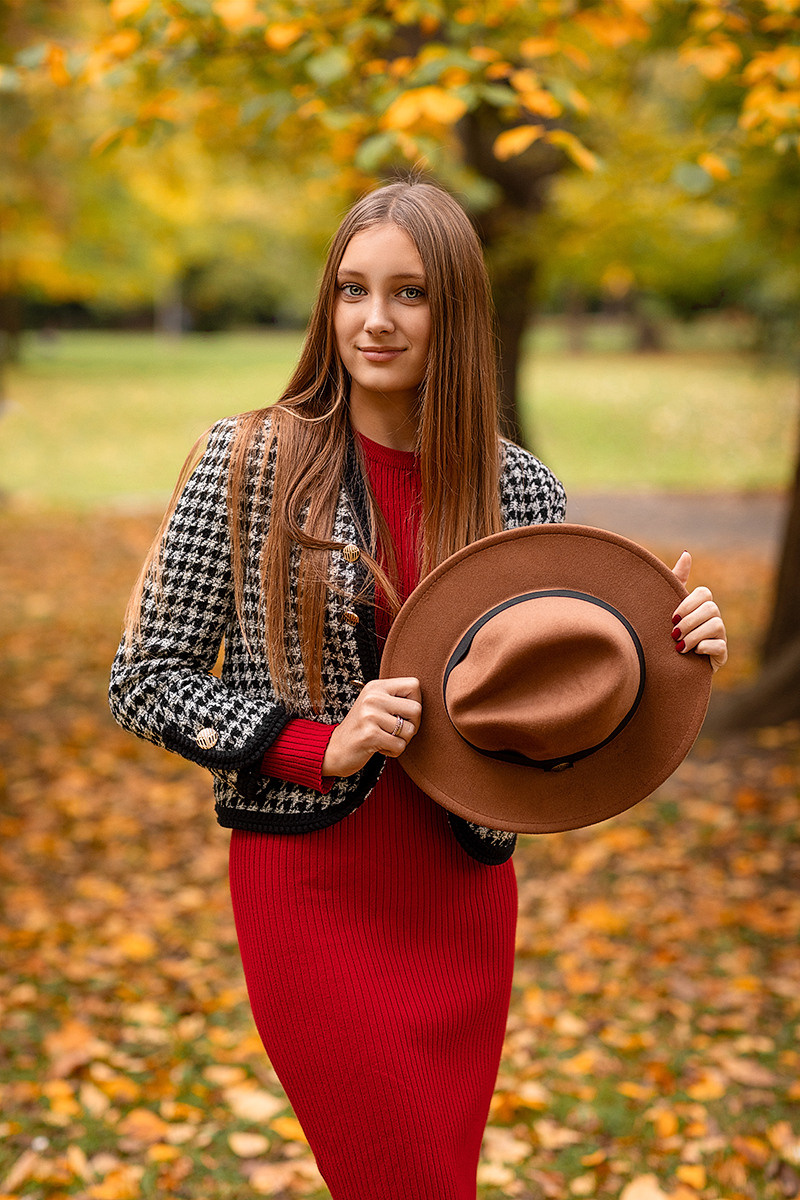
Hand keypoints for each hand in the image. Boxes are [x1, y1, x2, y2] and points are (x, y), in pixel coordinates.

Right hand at [322, 677, 421, 777]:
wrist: (333, 749)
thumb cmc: (362, 729)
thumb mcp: (375, 705)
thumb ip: (397, 699)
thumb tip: (433, 695)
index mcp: (376, 686)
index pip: (414, 685)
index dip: (415, 702)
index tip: (402, 714)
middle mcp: (373, 697)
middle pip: (417, 709)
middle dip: (412, 726)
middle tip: (396, 731)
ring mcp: (370, 715)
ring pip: (410, 730)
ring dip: (401, 741)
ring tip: (385, 739)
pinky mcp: (369, 735)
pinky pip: (399, 746)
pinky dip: (393, 751)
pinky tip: (379, 748)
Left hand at [671, 551, 727, 671]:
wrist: (662, 663)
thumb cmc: (664, 629)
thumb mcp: (667, 604)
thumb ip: (677, 580)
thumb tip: (686, 554)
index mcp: (700, 605)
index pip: (704, 593)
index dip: (689, 603)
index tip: (672, 616)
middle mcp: (713, 618)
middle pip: (711, 609)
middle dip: (691, 621)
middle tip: (674, 633)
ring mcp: (719, 636)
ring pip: (717, 626)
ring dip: (694, 636)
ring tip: (678, 646)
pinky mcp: (720, 655)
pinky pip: (720, 647)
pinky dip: (704, 648)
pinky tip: (692, 653)